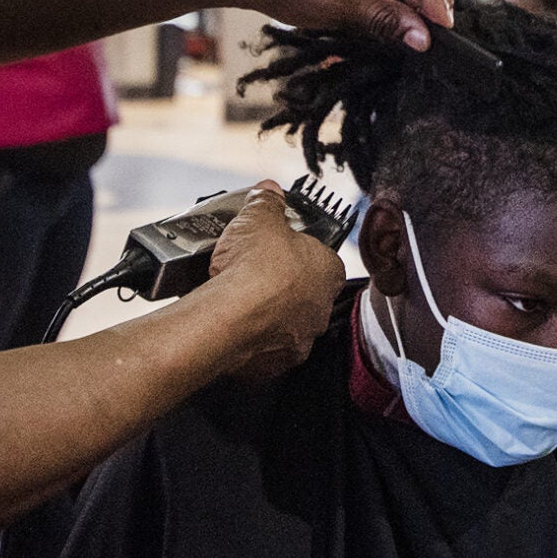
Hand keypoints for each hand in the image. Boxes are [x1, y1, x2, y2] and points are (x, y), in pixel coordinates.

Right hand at [204, 183, 344, 379]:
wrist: (228, 317)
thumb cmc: (253, 268)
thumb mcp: (259, 217)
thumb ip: (267, 202)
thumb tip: (269, 192)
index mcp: (328, 271)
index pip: (322, 258)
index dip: (298, 250)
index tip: (278, 246)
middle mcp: (321, 309)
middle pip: (303, 291)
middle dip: (280, 282)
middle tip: (253, 271)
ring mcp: (298, 341)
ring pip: (283, 323)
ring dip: (265, 312)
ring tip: (236, 298)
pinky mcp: (272, 366)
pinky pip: (262, 349)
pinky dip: (247, 338)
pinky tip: (229, 324)